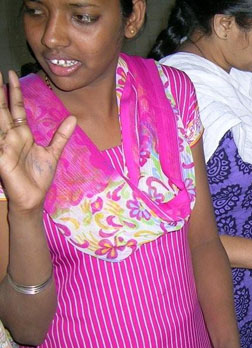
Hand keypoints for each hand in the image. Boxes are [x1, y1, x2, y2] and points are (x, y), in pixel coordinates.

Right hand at [0, 71, 75, 213]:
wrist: (33, 198)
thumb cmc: (39, 177)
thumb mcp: (53, 153)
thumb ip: (61, 135)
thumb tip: (73, 117)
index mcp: (22, 134)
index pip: (15, 109)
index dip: (13, 92)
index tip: (11, 75)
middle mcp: (10, 137)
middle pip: (3, 110)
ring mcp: (3, 146)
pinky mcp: (1, 157)